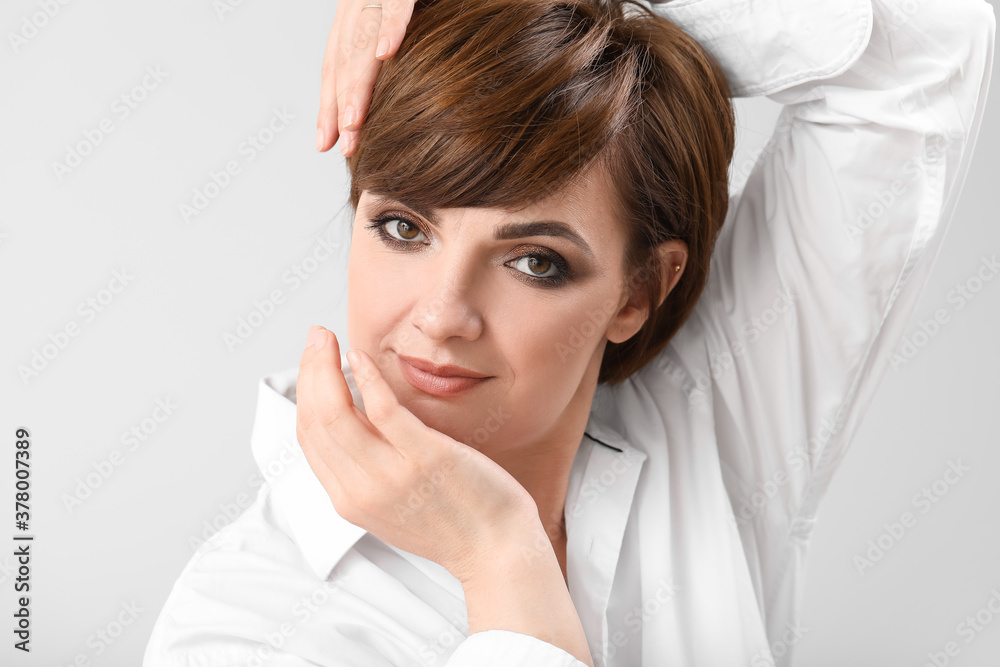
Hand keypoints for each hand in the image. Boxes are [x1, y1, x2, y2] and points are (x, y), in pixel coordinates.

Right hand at [295, 325, 535, 581]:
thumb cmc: (454, 521)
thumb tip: (354, 421)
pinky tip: (362, 356)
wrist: (496, 550)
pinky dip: (367, 377)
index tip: (311, 363)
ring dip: (325, 367)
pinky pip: (382, 409)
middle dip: (309, 371)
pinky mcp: (425, 457)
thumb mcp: (392, 505)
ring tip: (329, 340)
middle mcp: (362, 491)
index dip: (304, 394)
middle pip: (316, 421)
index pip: (309, 439)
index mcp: (349, 502)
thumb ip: (367, 471)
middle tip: (315, 339)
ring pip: (336, 413)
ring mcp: (393, 475)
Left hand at [315, 0, 416, 154]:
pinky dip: (391, 27)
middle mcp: (358, 1)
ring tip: (354, 120)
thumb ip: (392, 50)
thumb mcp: (406, 21)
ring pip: (362, 38)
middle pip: (343, 59)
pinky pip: (396, 4)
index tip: (326, 143)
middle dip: (340, 106)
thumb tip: (393, 88)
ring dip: (358, 82)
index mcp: (354, 14)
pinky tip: (386, 54)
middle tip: (344, 146)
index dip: (328, 104)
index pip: (334, 64)